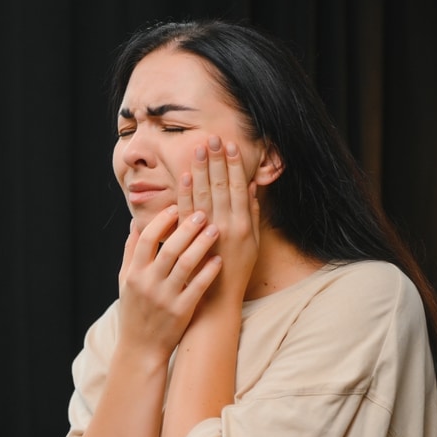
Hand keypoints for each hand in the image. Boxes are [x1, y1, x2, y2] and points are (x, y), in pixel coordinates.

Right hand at [116, 205, 221, 357]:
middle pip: (168, 248)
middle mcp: (147, 284)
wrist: (141, 348)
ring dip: (201, 245)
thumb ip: (129, 252)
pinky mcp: (181, 311)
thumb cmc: (134, 311)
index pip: (146, 239)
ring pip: (185, 265)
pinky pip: (197, 286)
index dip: (161, 221)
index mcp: (133, 274)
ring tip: (215, 229)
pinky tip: (219, 258)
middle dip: (186, 228)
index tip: (176, 207)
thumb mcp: (124, 281)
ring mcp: (164, 298)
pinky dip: (208, 271)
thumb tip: (134, 224)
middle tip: (202, 212)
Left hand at [178, 136, 260, 308]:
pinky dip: (185, 193)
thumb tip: (252, 186)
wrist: (217, 298)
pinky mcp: (191, 241)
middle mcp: (227, 226)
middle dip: (216, 161)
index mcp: (243, 224)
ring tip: (198, 148)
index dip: (234, 165)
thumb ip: (252, 214)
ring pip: (204, 195)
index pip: (239, 187)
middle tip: (212, 138)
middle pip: (221, 186)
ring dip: (201, 170)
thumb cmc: (236, 270)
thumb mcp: (252, 243)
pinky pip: (187, 212)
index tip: (230, 145)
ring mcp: (208, 233)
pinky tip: (184, 176)